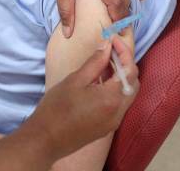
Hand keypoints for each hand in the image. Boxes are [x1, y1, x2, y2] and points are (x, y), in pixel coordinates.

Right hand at [26, 36, 139, 160]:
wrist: (46, 138)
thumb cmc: (57, 107)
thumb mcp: (75, 80)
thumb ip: (95, 63)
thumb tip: (107, 46)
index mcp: (112, 98)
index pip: (129, 70)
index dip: (124, 52)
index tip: (112, 39)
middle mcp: (119, 111)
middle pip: (133, 83)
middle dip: (125, 64)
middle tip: (109, 50)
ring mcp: (114, 121)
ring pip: (128, 94)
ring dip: (121, 77)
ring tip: (104, 64)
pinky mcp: (108, 127)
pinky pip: (119, 104)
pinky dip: (115, 90)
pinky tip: (100, 82)